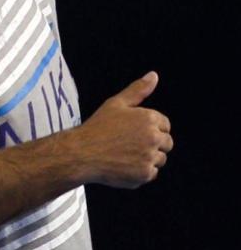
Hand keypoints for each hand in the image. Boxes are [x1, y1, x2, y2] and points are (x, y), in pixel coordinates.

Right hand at [74, 71, 172, 188]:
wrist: (83, 152)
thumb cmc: (98, 126)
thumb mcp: (116, 103)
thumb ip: (138, 90)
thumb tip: (153, 75)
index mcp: (149, 119)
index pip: (165, 124)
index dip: (150, 127)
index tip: (134, 131)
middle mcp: (153, 138)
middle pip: (167, 143)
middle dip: (153, 143)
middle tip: (129, 143)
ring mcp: (150, 157)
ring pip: (160, 159)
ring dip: (147, 157)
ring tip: (125, 153)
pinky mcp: (145, 174)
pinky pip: (151, 172)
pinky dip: (140, 170)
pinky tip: (124, 163)